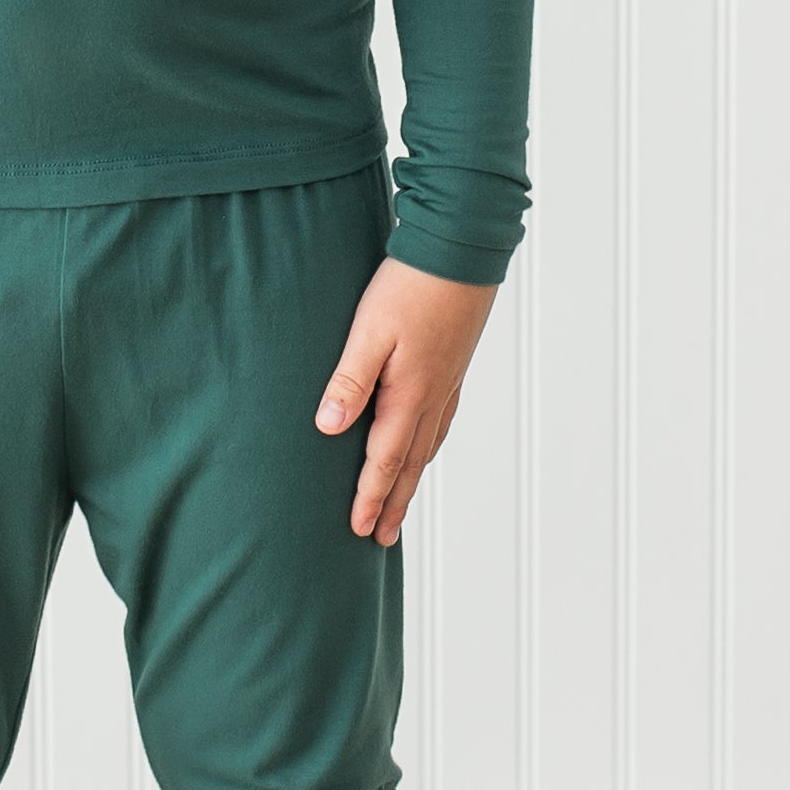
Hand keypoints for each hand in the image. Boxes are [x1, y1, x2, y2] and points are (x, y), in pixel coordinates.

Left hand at [313, 255, 500, 543]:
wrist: (460, 251)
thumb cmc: (410, 287)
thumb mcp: (369, 333)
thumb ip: (349, 382)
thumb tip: (328, 429)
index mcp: (409, 396)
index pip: (384, 460)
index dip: (370, 497)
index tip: (359, 530)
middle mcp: (433, 397)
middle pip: (410, 464)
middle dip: (394, 503)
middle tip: (382, 538)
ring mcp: (447, 383)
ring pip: (427, 445)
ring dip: (412, 479)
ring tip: (402, 502)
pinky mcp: (453, 366)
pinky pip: (440, 422)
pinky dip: (428, 446)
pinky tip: (424, 443)